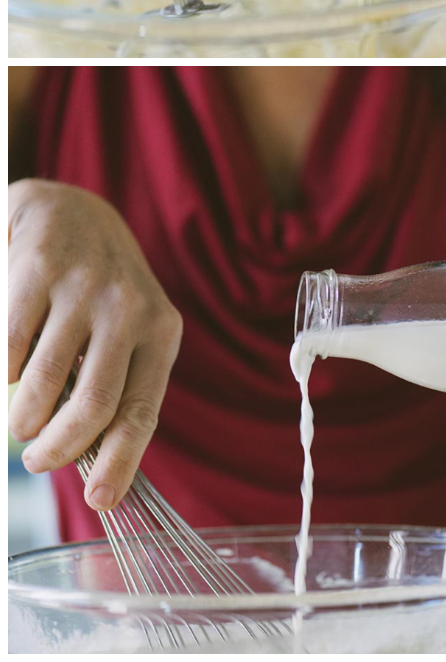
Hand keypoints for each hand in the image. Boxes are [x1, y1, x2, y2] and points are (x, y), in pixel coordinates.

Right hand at [8, 181, 182, 510]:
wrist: (70, 212)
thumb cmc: (99, 291)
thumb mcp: (128, 332)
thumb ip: (116, 386)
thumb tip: (96, 463)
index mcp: (162, 330)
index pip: (143, 408)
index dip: (121, 461)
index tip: (100, 501)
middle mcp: (130, 307)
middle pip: (93, 406)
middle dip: (58, 448)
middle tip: (37, 459)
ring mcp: (85, 287)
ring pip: (43, 385)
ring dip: (24, 418)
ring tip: (23, 417)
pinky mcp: (39, 269)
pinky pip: (9, 348)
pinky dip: (2, 371)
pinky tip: (11, 364)